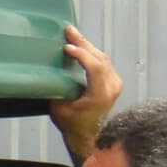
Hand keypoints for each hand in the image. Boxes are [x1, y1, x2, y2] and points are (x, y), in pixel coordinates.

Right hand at [49, 25, 121, 160]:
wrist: (88, 135)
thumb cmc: (72, 124)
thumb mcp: (60, 107)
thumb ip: (59, 87)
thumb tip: (51, 69)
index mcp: (100, 94)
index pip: (95, 66)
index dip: (81, 54)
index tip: (67, 47)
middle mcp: (112, 87)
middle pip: (99, 58)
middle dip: (83, 43)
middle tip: (69, 30)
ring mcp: (115, 84)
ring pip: (102, 57)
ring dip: (87, 46)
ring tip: (73, 35)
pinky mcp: (114, 82)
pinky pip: (103, 62)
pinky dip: (91, 53)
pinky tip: (81, 47)